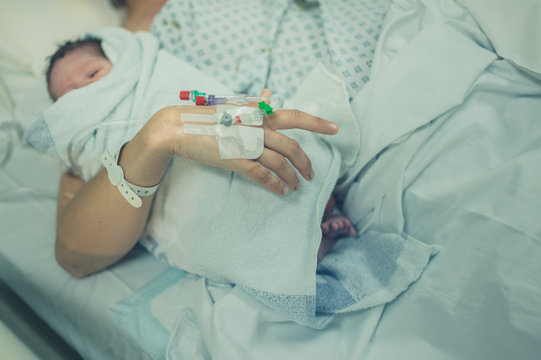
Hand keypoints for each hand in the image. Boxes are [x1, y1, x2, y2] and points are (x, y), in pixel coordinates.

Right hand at [141, 90, 338, 194]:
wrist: (178, 127)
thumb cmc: (206, 117)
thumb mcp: (232, 107)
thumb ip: (254, 105)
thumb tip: (270, 95)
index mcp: (258, 113)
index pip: (294, 115)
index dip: (317, 123)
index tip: (336, 129)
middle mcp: (257, 127)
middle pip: (292, 147)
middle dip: (306, 163)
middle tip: (311, 174)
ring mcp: (247, 144)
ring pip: (280, 164)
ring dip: (292, 177)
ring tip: (297, 187)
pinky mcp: (236, 160)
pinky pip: (263, 176)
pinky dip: (276, 185)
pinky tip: (282, 191)